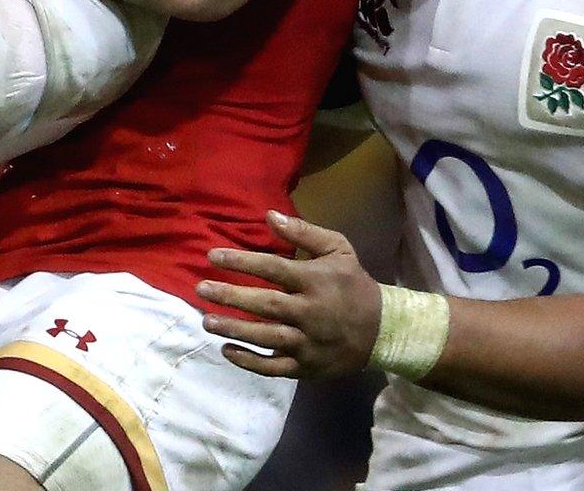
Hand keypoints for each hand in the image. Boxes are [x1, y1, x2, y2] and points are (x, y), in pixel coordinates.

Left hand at [198, 210, 383, 379]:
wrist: (383, 329)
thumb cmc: (353, 284)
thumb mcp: (338, 249)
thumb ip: (304, 232)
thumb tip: (269, 215)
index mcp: (315, 280)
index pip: (273, 268)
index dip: (241, 262)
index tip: (212, 256)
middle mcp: (310, 312)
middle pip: (265, 304)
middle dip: (230, 296)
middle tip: (200, 290)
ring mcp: (309, 342)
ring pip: (267, 337)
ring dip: (235, 329)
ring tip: (206, 321)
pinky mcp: (307, 366)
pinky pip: (274, 367)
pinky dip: (250, 362)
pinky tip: (227, 350)